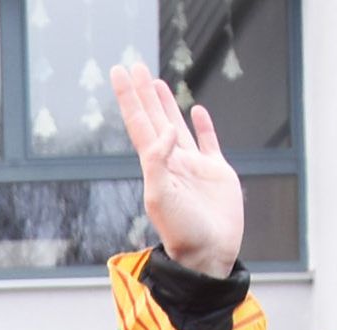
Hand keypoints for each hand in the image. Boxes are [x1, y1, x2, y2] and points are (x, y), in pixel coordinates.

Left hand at [115, 62, 241, 277]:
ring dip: (166, 105)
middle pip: (154, 119)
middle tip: (134, 67)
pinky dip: (202, 126)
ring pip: (177, 127)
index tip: (119, 72)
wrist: (209, 255)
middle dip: (143, 94)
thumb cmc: (183, 232)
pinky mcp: (217, 173)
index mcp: (155, 166)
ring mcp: (194, 167)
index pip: (139, 124)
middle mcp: (172, 163)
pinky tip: (196, 111)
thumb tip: (166, 131)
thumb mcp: (161, 197)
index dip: (129, 97)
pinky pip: (208, 142)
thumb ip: (157, 162)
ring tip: (156, 83)